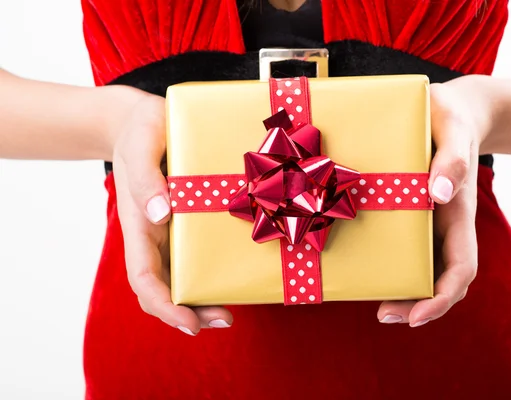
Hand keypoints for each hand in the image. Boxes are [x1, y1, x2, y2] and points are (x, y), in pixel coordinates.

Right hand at [109, 87, 232, 335]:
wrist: (145, 119)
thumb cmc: (139, 131)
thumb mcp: (140, 145)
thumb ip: (145, 177)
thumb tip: (160, 214)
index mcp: (138, 225)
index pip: (144, 278)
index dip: (164, 305)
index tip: (190, 323)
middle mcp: (155, 235)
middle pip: (165, 287)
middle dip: (190, 312)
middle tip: (225, 319)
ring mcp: (172, 230)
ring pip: (183, 276)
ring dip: (204, 298)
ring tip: (231, 309)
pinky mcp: (191, 219)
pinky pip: (200, 253)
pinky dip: (214, 270)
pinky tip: (236, 273)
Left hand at [377, 75, 491, 326]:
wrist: (446, 110)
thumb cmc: (452, 118)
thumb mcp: (454, 129)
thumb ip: (452, 157)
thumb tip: (440, 194)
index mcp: (459, 214)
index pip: (461, 269)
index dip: (441, 298)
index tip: (416, 316)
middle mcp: (443, 225)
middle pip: (439, 280)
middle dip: (415, 304)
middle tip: (382, 313)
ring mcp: (426, 222)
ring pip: (419, 268)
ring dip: (400, 289)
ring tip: (369, 298)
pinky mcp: (407, 212)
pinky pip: (400, 245)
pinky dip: (386, 262)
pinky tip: (361, 262)